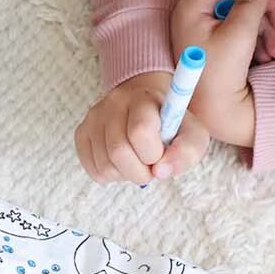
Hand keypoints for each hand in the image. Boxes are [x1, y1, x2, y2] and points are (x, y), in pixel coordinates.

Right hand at [75, 71, 210, 183]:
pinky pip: (92, 169)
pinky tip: (121, 164)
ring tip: (136, 162)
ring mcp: (94, 117)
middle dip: (139, 171)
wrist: (146, 104)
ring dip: (125, 175)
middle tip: (150, 167)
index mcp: (144, 98)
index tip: (161, 154)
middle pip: (118, 152)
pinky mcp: (82, 132)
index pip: (140, 132)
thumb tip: (161, 172)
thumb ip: (187, 151)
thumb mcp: (192, 133)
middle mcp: (114, 103)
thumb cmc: (171, 122)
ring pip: (104, 165)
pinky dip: (110, 175)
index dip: (152, 155)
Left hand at [170, 0, 274, 146]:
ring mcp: (202, 29)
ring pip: (245, 14)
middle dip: (268, 13)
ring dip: (268, 30)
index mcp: (192, 4)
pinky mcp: (213, 43)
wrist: (215, 112)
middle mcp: (194, 12)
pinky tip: (270, 56)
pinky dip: (258, 41)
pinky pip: (240, 31)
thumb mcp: (242, 29)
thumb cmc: (221, 71)